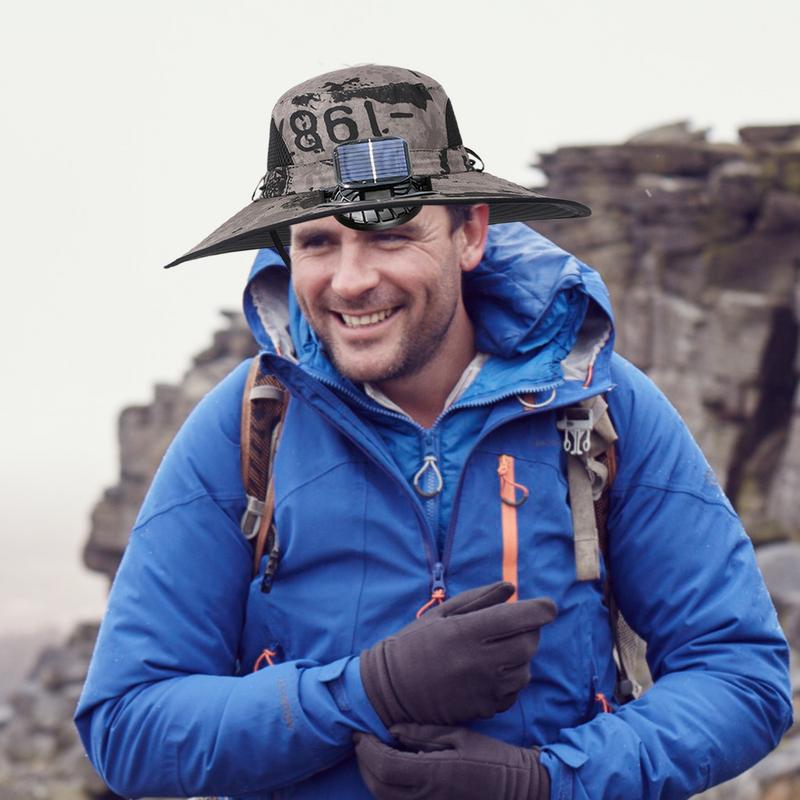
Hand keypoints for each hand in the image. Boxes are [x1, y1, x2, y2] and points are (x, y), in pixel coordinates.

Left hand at [355, 723, 549, 799]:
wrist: (517, 788)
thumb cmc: (491, 757)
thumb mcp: (459, 736)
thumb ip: (423, 733)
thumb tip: (392, 729)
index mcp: (434, 773)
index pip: (385, 766)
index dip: (366, 750)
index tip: (359, 733)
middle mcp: (427, 797)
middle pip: (379, 787)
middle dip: (363, 763)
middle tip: (361, 742)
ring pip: (385, 799)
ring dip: (372, 777)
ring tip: (371, 754)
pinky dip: (386, 789)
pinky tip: (390, 771)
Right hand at [359, 581, 556, 727]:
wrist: (390, 690)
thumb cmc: (413, 644)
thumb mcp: (441, 614)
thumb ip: (478, 599)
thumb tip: (511, 588)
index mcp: (467, 632)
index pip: (519, 618)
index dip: (541, 610)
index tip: (549, 606)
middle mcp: (479, 661)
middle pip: (529, 644)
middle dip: (531, 631)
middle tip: (518, 625)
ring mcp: (483, 689)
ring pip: (525, 671)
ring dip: (521, 657)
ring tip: (502, 649)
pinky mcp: (483, 710)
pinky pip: (513, 694)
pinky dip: (511, 681)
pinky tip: (493, 672)